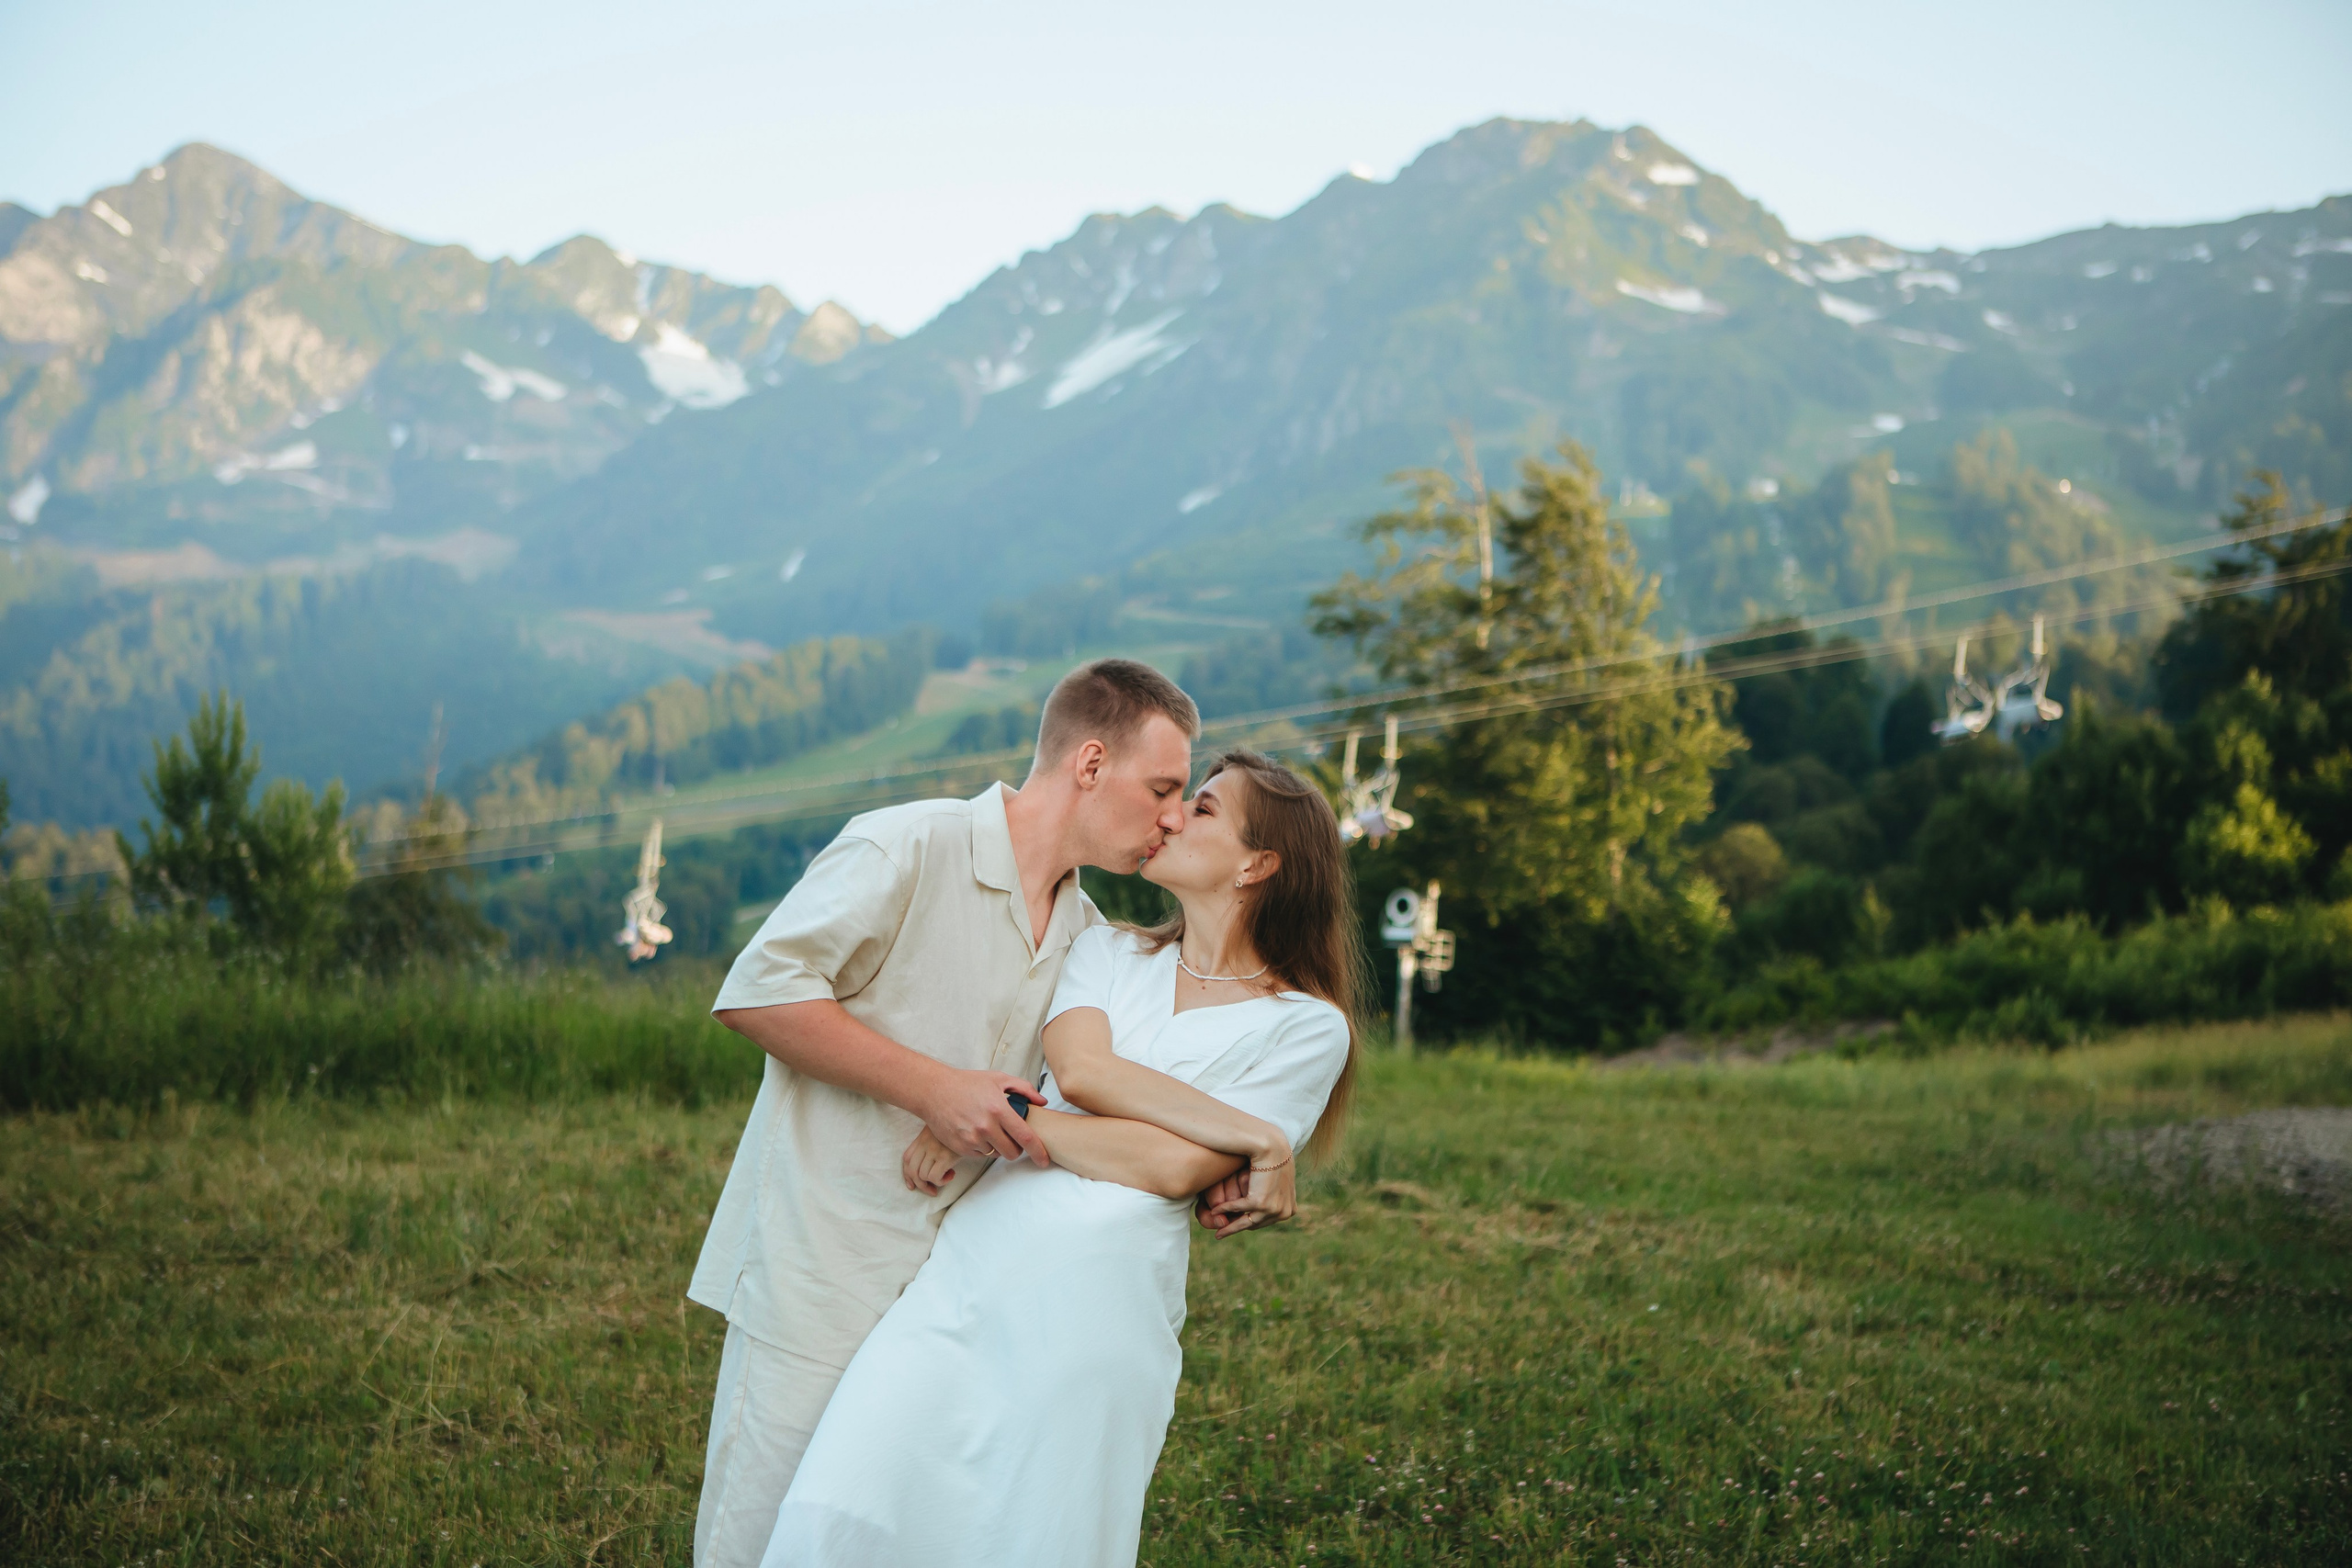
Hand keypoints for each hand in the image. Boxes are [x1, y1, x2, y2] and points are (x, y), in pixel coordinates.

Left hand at [902, 1127, 961, 1194]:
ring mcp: (933, 1150)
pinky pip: (935, 1177)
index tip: (912, 1185)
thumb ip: (930, 1145)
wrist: (971, 1125)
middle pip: (912, 1170)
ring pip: (923, 1176)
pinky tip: (951, 1174)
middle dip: (920, 1185)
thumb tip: (924, 1171)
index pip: (906, 1158)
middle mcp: (925, 1143)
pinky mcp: (944, 1157)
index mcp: (922, 1137)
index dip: (907, 1175)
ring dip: (934, 1181)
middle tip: (931, 1190)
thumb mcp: (939, 1133)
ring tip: (947, 1175)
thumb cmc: (957, 1131)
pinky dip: (942, 1181)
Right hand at [921, 1067, 1048, 1164]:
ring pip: (995, 1154)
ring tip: (989, 1129)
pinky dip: (982, 1148)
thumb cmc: (967, 1083)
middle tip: (1012, 1138)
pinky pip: (979, 1155)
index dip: (1038, 1151)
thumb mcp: (998, 1079)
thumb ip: (1024, 1089)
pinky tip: (976, 1132)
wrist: (934, 1091)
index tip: (1043, 1160)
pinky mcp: (960, 1147)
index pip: (1025, 1137)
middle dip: (1016, 1149)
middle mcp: (986, 1127)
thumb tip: (1042, 1102)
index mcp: (998, 1109)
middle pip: (1012, 1152)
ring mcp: (972, 1139)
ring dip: (997, 1147)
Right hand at [1199, 1147, 1296, 1238]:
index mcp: (1290, 1209)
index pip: (1265, 1221)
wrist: (1272, 1144)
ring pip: (1246, 1222)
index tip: (1235, 1225)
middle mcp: (1285, 1212)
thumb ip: (1272, 1192)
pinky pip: (1237, 1209)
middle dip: (1237, 1228)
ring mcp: (1274, 1209)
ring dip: (1229, 1227)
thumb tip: (1267, 1199)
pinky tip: (1214, 1210)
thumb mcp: (1276, 1179)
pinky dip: (1224, 1210)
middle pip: (1255, 1224)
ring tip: (1217, 1232)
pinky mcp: (1261, 1203)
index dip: (1248, 1222)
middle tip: (1221, 1233)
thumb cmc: (1273, 1158)